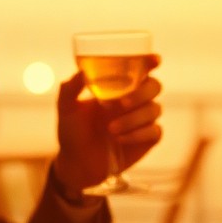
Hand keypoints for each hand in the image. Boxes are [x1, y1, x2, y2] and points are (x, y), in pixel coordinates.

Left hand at [53, 56, 162, 192]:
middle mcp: (135, 100)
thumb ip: (70, 88)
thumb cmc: (72, 131)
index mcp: (119, 86)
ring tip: (110, 129)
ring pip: (154, 109)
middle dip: (141, 93)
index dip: (151, 61)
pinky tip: (120, 140)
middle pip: (155, 86)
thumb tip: (82, 72)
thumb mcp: (66, 108)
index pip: (141, 69)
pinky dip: (138, 134)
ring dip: (133, 118)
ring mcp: (143, 119)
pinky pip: (155, 131)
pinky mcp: (148, 139)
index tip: (154, 60)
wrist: (76, 162)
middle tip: (121, 104)